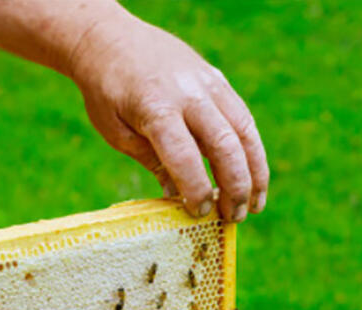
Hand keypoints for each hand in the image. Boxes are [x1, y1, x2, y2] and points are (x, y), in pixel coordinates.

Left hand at [68, 10, 268, 220]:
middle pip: (224, 144)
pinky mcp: (216, 80)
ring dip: (254, 171)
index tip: (200, 213)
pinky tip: (252, 176)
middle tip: (235, 218)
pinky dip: (251, 149)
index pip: (184, 156)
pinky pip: (241, 118)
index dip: (196, 188)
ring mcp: (207, 83)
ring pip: (244, 131)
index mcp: (156, 108)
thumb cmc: (106, 92)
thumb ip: (150, 161)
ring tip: (255, 205)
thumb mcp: (116, 132)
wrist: (110, 40)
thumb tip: (178, 199)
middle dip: (235, 186)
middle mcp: (188, 94)